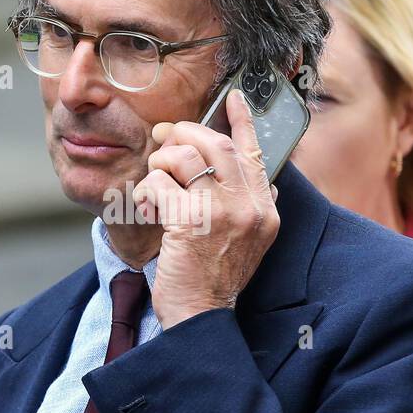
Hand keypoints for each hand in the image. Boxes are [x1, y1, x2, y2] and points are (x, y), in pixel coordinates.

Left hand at [134, 89, 280, 328]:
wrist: (201, 315)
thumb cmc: (215, 278)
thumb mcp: (247, 240)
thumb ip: (249, 206)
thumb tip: (248, 172)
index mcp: (265, 209)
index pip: (255, 152)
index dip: (242, 120)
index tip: (233, 97)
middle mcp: (250, 207)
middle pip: (216, 144)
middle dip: (184, 135)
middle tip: (165, 139)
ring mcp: (222, 213)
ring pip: (186, 157)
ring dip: (162, 162)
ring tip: (156, 180)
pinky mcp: (190, 221)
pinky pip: (161, 183)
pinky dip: (148, 190)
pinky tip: (147, 206)